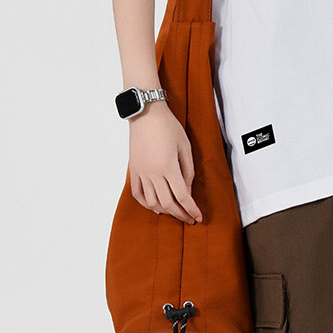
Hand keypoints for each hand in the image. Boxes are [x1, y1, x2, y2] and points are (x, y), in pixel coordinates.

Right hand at [128, 102, 203, 224]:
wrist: (146, 114)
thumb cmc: (168, 126)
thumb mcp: (185, 145)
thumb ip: (188, 170)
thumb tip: (188, 191)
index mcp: (168, 167)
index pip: (182, 196)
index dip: (191, 209)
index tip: (198, 217)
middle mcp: (153, 173)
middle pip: (168, 203)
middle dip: (180, 214)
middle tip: (190, 219)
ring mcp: (141, 173)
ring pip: (152, 202)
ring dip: (165, 211)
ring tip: (175, 213)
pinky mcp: (134, 170)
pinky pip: (137, 194)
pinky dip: (146, 204)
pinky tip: (155, 207)